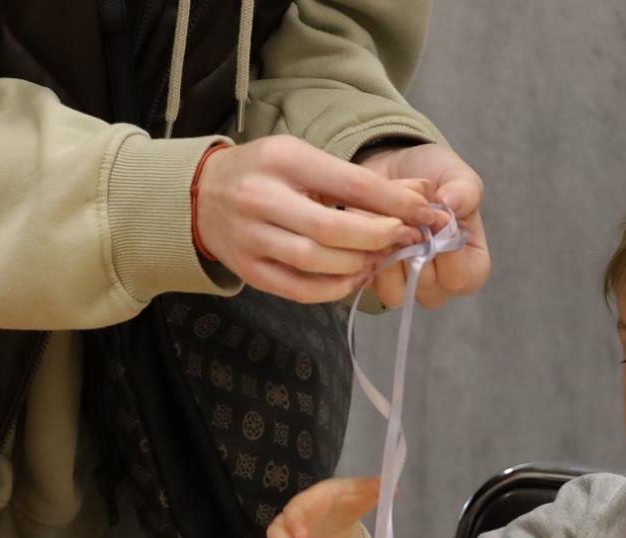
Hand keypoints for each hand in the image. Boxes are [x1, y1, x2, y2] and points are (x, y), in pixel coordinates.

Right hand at [195, 135, 430, 302]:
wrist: (200, 195)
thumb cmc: (265, 173)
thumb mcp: (306, 159)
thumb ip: (361, 179)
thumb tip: (425, 193)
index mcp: (283, 160)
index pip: (350, 184)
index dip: (394, 203)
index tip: (425, 213)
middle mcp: (261, 198)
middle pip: (332, 229)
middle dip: (378, 237)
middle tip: (404, 239)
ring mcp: (250, 238)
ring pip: (315, 262)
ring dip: (357, 264)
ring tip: (378, 258)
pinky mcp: (248, 270)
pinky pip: (299, 290)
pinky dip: (334, 289)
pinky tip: (352, 278)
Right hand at [266, 476, 380, 537]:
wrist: (333, 514)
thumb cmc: (341, 501)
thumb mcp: (356, 493)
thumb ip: (371, 489)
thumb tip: (394, 488)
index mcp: (304, 504)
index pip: (292, 511)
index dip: (294, 524)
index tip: (304, 536)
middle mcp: (290, 525)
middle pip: (276, 536)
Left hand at [357, 143, 490, 309]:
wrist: (396, 166)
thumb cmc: (435, 176)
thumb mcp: (458, 177)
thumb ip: (464, 191)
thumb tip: (451, 203)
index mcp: (469, 266)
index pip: (461, 278)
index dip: (446, 250)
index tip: (437, 219)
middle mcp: (438, 285)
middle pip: (425, 287)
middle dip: (412, 245)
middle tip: (407, 213)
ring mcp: (404, 287)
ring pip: (393, 291)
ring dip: (388, 250)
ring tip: (388, 218)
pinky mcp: (372, 280)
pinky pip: (366, 279)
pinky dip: (366, 250)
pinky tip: (369, 225)